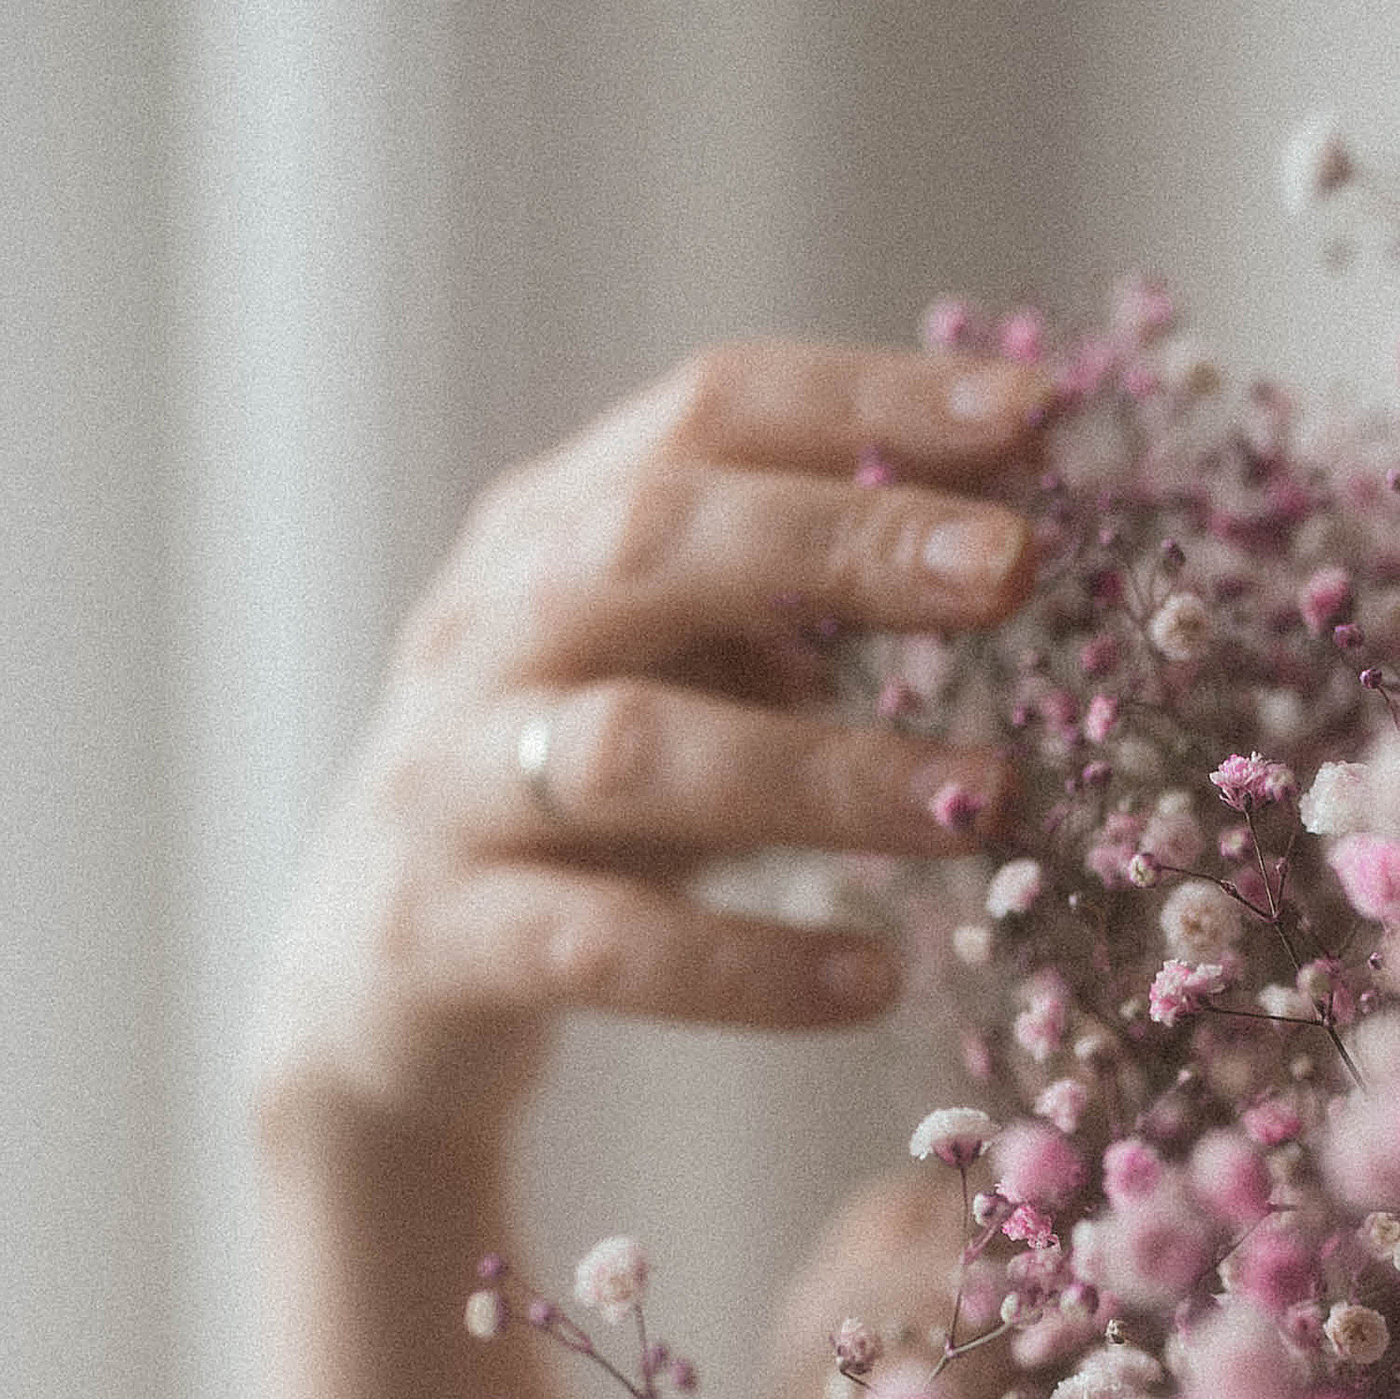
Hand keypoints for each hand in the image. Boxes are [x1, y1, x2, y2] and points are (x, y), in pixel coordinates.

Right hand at [250, 339, 1047, 1155]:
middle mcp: (486, 632)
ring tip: (982, 800)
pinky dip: (747, 963)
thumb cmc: (565, 812)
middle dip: (845, 541)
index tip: (1038, 411)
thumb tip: (1006, 531)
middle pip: (655, 542)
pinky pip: (606, 944)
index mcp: (548, 531)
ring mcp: (449, 784)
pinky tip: (872, 978)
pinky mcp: (441, 940)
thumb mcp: (668, 677)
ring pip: (634, 750)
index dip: (869, 400)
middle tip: (1015, 567)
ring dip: (822, 770)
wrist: (362, 998)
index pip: (709, 413)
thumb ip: (791, 607)